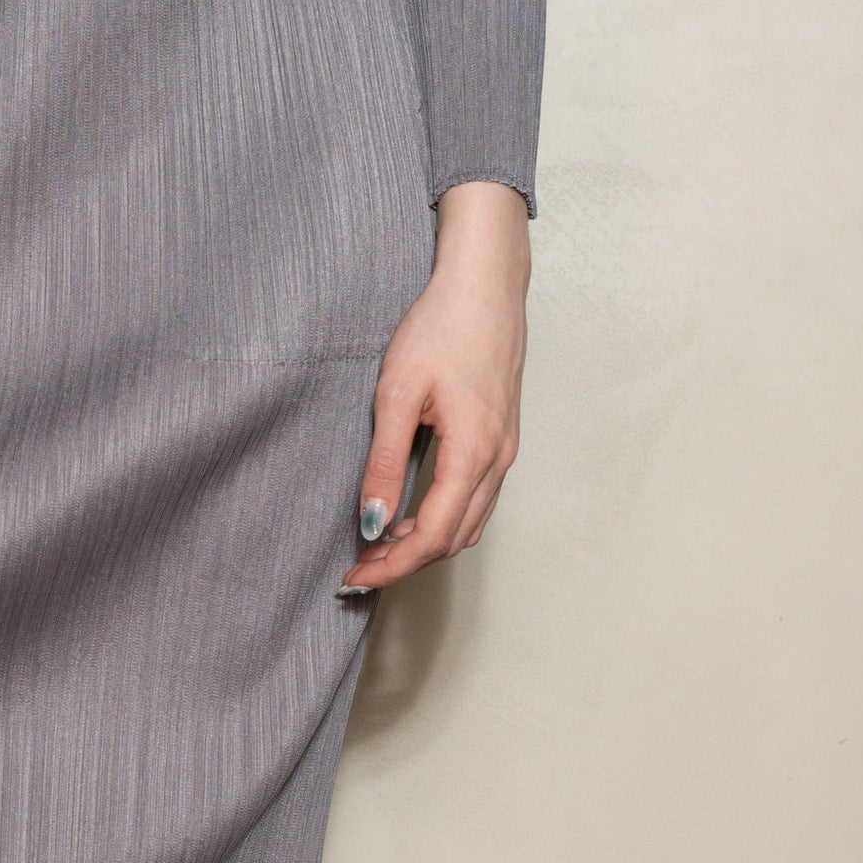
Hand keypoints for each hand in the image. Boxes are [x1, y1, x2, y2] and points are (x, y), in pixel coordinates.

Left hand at [341, 181, 530, 591]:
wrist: (484, 286)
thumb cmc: (441, 328)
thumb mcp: (397, 395)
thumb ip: (385, 463)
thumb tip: (373, 522)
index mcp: (473, 451)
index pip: (434, 535)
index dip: (393, 565)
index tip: (356, 576)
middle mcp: (497, 460)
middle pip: (453, 540)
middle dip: (405, 562)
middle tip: (359, 567)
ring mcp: (505, 452)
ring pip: (468, 526)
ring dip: (424, 544)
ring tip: (377, 545)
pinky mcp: (502, 442)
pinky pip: (476, 502)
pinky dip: (442, 522)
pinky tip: (408, 515)